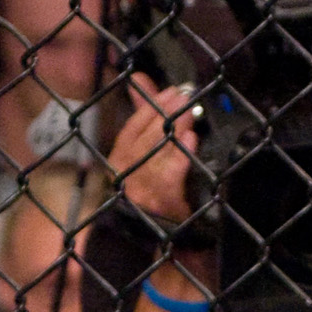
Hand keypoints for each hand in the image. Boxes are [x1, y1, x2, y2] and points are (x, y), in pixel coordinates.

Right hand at [106, 74, 198, 224]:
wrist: (165, 233)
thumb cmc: (155, 185)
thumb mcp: (147, 149)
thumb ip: (144, 113)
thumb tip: (139, 78)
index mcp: (119, 159)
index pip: (131, 129)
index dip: (149, 108)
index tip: (170, 91)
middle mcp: (125, 173)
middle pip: (145, 139)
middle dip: (165, 115)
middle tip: (184, 97)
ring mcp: (141, 188)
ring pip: (157, 153)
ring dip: (174, 130)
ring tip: (189, 112)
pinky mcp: (160, 201)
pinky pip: (170, 173)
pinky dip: (181, 155)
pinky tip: (191, 140)